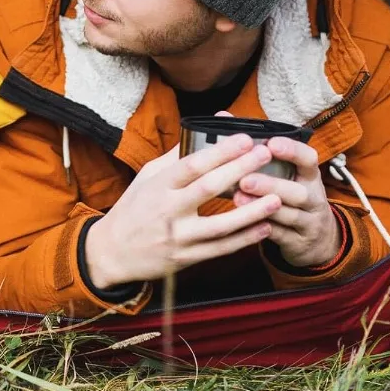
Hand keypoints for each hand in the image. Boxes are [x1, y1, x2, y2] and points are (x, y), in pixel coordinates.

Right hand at [85, 135, 281, 288]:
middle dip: (240, 170)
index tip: (244, 138)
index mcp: (158, 185)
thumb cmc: (133, 208)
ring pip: (220, 224)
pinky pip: (220, 249)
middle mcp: (168, 210)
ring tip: (277, 197)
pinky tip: (265, 227)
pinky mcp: (185, 258)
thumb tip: (200, 132)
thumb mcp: (147, 177)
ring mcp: (178, 236)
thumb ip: (175, 157)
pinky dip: (244, 239)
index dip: (219, 151)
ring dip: (251, 211)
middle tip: (265, 154)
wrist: (112, 251)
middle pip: (208, 188)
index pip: (192, 164)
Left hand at [233, 137, 340, 267]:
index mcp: (308, 174)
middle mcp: (313, 197)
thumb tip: (223, 116)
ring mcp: (308, 221)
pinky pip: (280, 236)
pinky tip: (243, 223)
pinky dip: (261, 229)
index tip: (272, 144)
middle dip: (271, 183)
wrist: (314, 239)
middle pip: (298, 190)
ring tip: (237, 198)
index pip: (309, 159)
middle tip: (245, 178)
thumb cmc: (287, 193)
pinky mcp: (298, 243)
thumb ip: (255, 146)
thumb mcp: (281, 172)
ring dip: (261, 207)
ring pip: (289, 214)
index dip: (293, 151)